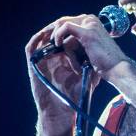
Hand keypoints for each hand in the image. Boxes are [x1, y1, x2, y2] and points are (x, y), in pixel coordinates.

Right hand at [25, 15, 111, 131]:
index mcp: (64, 60)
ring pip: (41, 40)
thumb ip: (92, 68)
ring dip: (47, 31)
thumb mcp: (86, 80)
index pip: (66, 40)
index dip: (72, 33)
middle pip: (53, 37)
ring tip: (56, 25)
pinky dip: (35, 40)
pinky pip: (31, 49)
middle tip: (68, 23)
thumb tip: (104, 59)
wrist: (60, 112)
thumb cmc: (73, 98)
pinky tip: (43, 35)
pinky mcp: (33, 66)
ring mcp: (42, 62)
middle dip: (60, 29)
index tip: (80, 28)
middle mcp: (52, 59)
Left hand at [49, 13, 127, 76]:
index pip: (69, 21)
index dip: (57, 30)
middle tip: (45, 42)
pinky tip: (57, 44)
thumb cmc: (106, 63)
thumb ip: (79, 42)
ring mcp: (90, 24)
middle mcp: (91, 19)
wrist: (117, 68)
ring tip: (52, 46)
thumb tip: (63, 43)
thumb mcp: (90, 48)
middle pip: (64, 20)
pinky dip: (59, 35)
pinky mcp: (87, 32)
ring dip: (55, 35)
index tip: (49, 40)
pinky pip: (66, 27)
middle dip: (52, 30)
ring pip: (63, 23)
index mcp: (92, 22)